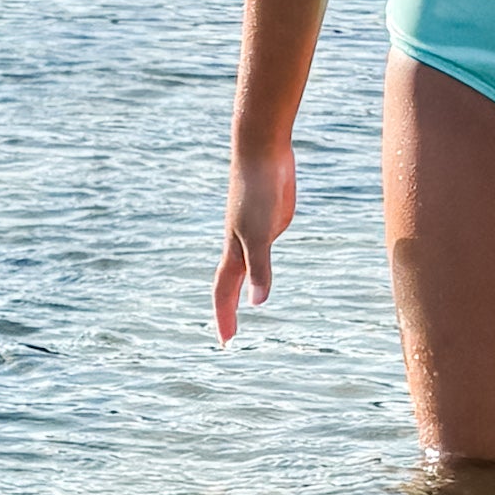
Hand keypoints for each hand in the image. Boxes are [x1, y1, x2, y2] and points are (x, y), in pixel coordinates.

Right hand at [215, 139, 296, 342]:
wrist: (261, 151)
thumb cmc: (257, 190)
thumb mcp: (261, 233)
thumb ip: (261, 268)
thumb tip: (257, 303)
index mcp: (234, 251)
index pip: (225, 293)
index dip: (224, 318)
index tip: (226, 343)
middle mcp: (241, 244)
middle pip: (230, 285)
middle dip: (228, 311)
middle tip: (230, 336)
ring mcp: (254, 231)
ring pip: (244, 267)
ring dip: (241, 288)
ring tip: (242, 306)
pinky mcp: (270, 218)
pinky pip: (261, 250)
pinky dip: (258, 265)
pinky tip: (264, 266)